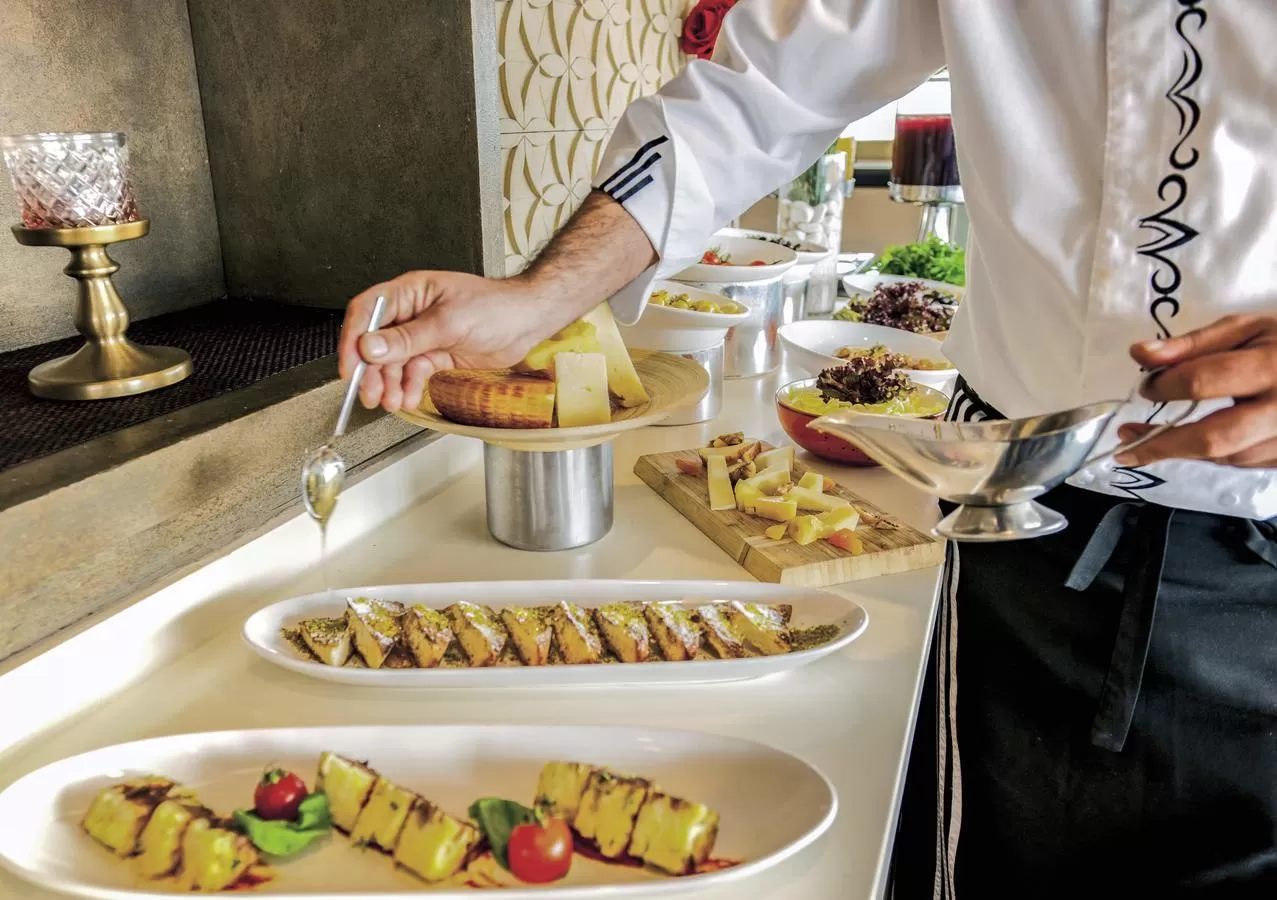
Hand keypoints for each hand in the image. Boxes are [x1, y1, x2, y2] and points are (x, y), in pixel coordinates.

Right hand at [338, 271, 552, 413]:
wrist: (527, 322)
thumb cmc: (495, 307)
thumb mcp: (448, 322)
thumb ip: (407, 338)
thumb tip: (370, 348)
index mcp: (409, 293)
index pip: (367, 312)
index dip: (353, 339)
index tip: (350, 367)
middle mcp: (411, 313)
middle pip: (377, 342)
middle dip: (372, 371)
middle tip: (371, 394)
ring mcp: (423, 334)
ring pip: (394, 362)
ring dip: (390, 383)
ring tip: (392, 401)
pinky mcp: (435, 353)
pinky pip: (413, 372)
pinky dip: (408, 386)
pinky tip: (408, 398)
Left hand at [1116, 315, 1276, 467]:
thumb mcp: (1247, 329)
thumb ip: (1193, 343)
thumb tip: (1139, 354)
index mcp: (1272, 367)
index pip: (1204, 381)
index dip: (1165, 385)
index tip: (1145, 385)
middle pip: (1214, 437)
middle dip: (1163, 443)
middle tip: (1124, 439)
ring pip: (1227, 456)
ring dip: (1182, 450)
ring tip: (1145, 439)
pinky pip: (1243, 462)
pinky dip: (1213, 453)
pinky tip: (1191, 442)